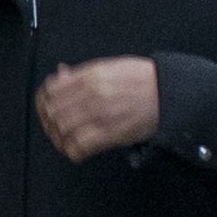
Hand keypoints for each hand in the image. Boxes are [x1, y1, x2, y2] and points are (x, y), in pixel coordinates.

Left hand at [35, 55, 162, 161]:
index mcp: (92, 75)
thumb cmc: (146, 80)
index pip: (51, 90)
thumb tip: (60, 74)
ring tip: (65, 139)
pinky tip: (77, 149)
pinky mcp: (111, 133)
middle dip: (49, 121)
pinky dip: (73, 150)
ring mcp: (101, 114)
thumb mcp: (112, 66)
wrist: (171, 92)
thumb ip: (83, 72)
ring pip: (62, 130)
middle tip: (54, 126)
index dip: (44, 100)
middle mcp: (93, 93)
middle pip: (53, 111)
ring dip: (60, 137)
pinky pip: (80, 146)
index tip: (47, 106)